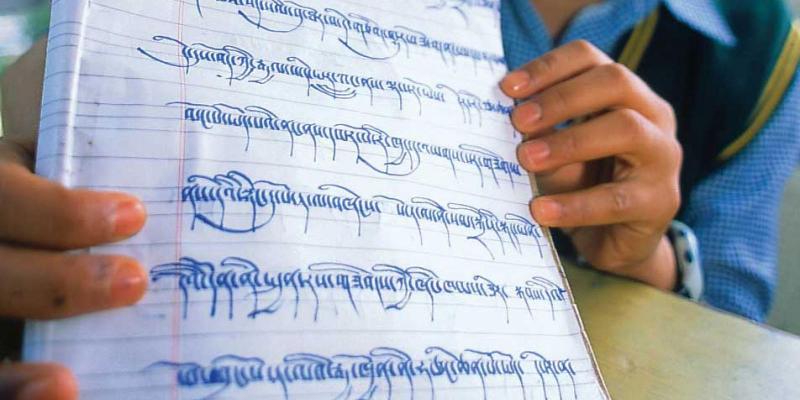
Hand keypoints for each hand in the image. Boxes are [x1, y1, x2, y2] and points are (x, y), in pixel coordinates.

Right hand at [0, 39, 147, 399]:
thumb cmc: (67, 183)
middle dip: (59, 283)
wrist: (36, 221)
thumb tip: (188, 162)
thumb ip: (100, 164)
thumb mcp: (66, 163)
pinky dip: (15, 390)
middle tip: (135, 282)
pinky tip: (59, 392)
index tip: (135, 215)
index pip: (7, 198)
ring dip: (16, 364)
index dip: (60, 213)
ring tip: (68, 381)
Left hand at [500, 40, 681, 289]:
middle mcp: (652, 115)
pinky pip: (617, 199)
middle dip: (561, 98)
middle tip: (517, 121)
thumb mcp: (555, 153)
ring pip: (627, 129)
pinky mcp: (660, 201)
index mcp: (623, 93)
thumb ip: (537, 134)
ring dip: (570, 141)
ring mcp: (663, 156)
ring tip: (526, 159)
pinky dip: (574, 205)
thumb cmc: (582, 185)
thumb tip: (502, 117)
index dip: (548, 67)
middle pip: (614, 82)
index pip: (590, 58)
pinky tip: (540, 210)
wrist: (614, 242)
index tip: (507, 88)